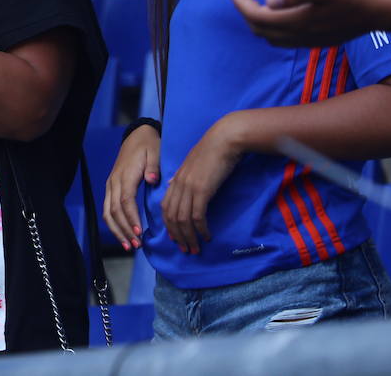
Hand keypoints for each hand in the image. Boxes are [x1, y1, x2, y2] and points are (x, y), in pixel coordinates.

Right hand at [104, 124, 159, 249]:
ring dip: (117, 231)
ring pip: (108, 213)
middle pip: (114, 211)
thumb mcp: (155, 151)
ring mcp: (111, 185)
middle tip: (137, 245)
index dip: (131, 218)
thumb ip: (153, 166)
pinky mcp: (111, 188)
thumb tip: (152, 179)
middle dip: (125, 230)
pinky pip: (108, 209)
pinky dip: (114, 224)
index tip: (140, 232)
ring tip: (129, 245)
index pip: (125, 201)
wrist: (137, 135)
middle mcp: (114, 182)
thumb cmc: (149, 145)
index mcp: (126, 175)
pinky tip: (123, 235)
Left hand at [160, 116, 242, 254]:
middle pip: (172, 217)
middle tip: (186, 250)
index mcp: (176, 180)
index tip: (176, 238)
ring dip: (189, 237)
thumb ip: (183, 178)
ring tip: (196, 248)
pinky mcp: (202, 190)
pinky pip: (197, 216)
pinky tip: (207, 236)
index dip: (169, 226)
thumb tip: (175, 186)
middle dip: (178, 236)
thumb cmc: (213, 151)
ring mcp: (189, 187)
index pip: (166, 207)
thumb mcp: (193, 165)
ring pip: (183, 219)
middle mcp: (179, 185)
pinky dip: (201, 229)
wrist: (224, 140)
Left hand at [228, 0, 383, 47]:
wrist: (386, 9)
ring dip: (258, 21)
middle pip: (261, 30)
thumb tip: (269, 1)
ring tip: (252, 1)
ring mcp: (312, 40)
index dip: (241, 4)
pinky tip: (278, 12)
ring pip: (273, 38)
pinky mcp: (321, 40)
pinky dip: (274, 27)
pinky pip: (287, 39)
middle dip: (245, 12)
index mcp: (300, 20)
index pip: (258, 18)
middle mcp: (302, 36)